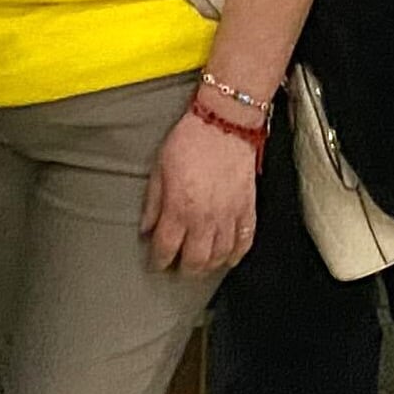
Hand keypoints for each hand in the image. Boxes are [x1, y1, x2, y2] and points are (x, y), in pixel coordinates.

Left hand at [144, 111, 258, 275]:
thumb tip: (146, 228)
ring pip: (220, 256)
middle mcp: (205, 218)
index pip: (166, 248)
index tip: (155, 263)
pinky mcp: (247, 208)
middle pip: (195, 260)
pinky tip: (228, 258)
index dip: (158, 260)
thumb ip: (153, 203)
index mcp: (180, 209)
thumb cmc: (189, 141)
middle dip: (184, 270)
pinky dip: (236, 254)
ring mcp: (229, 215)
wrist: (223, 123)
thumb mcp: (159, 169)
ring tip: (200, 266)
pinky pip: (245, 241)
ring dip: (209, 266)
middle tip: (177, 269)